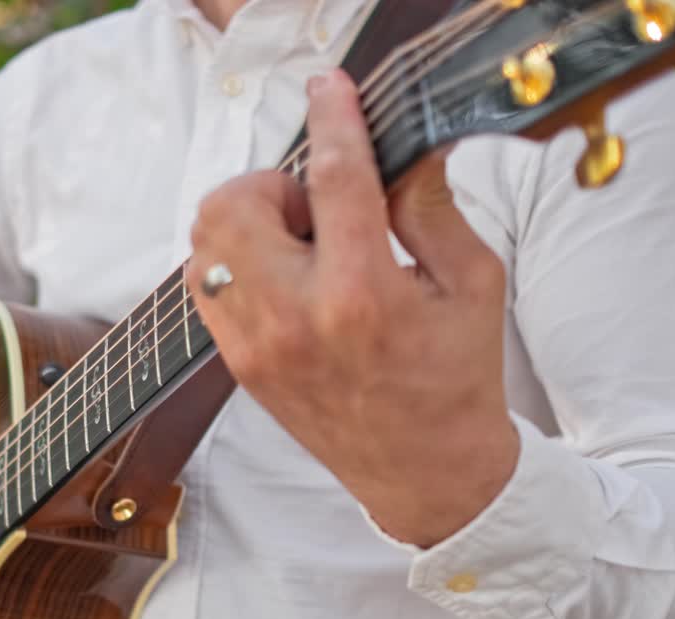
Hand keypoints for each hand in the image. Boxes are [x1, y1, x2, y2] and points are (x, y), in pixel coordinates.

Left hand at [187, 70, 519, 547]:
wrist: (425, 474)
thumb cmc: (456, 378)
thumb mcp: (470, 284)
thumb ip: (429, 207)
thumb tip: (402, 147)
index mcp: (362, 297)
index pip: (334, 181)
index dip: (331, 119)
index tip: (328, 88)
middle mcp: (294, 320)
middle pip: (231, 205)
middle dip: (270, 183)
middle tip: (313, 206)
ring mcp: (255, 346)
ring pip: (204, 243)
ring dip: (245, 222)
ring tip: (298, 246)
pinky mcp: (238, 365)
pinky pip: (205, 285)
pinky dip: (235, 261)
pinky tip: (282, 276)